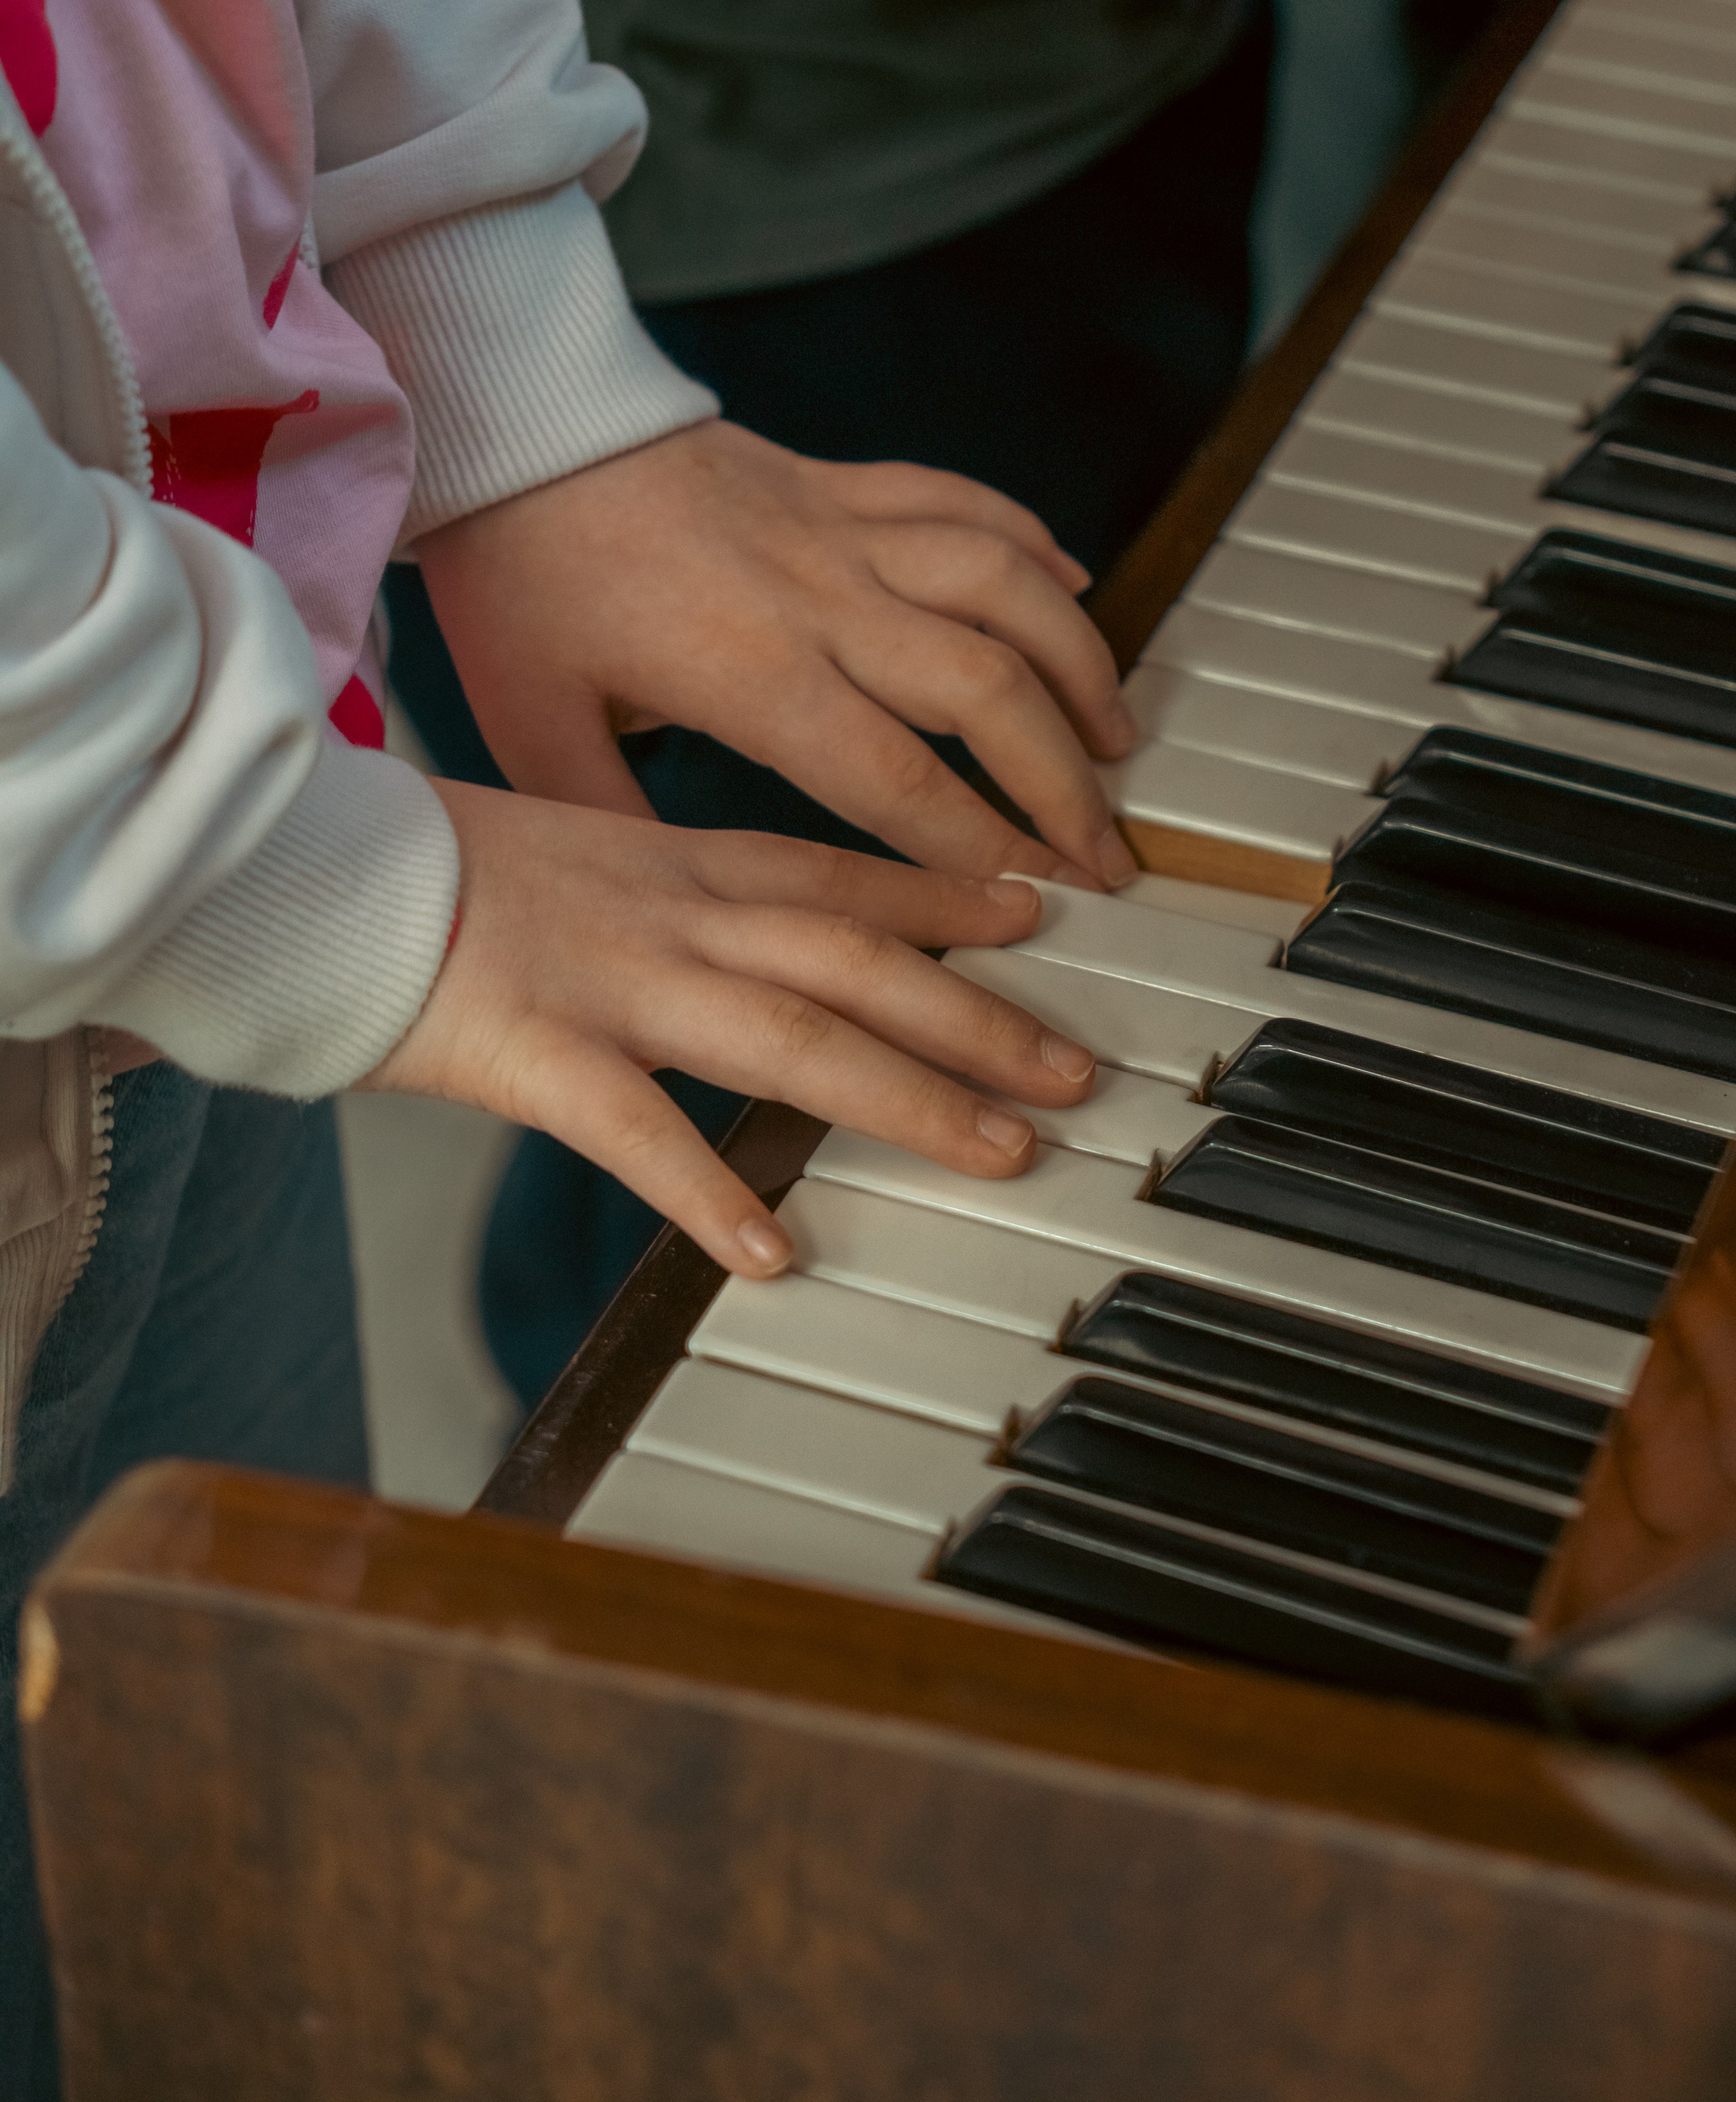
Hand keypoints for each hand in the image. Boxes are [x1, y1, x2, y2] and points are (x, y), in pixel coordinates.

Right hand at [361, 783, 1094, 1276]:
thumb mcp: (562, 850)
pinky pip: (638, 1132)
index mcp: (669, 861)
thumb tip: (721, 932)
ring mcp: (607, 983)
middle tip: (1073, 1065)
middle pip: (855, 961)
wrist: (295, 860)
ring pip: (793, 1036)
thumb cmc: (418, 868)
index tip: (1031, 911)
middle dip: (977, 1015)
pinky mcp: (531, 1053)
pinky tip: (774, 1252)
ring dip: (909, 1096)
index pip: (836, 874)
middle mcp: (665, 913)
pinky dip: (708, 1192)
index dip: (943, 895)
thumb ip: (650, 890)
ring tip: (1003, 1148)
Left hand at [416, 419, 1140, 886]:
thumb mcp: (537, 728)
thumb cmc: (518, 575)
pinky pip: (964, 501)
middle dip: (1063, 779)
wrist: (515, 420)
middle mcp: (818, 596)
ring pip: (1004, 585)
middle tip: (1105, 849)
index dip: (982, 842)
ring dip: (1078, 660)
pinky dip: (1033, 543)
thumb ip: (616, 823)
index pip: (898, 776)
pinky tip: (1074, 588)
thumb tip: (670, 908)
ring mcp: (839, 527)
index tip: (1039, 893)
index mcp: (749, 671)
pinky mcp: (839, 478)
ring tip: (1116, 735)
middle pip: (987, 688)